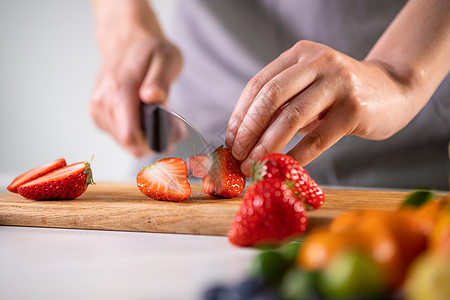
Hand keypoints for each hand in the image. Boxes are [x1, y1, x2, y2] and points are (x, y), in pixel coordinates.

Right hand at [89, 1, 181, 155]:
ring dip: (145, 137)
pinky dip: (136, 132)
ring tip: (160, 118)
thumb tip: (153, 97)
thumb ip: (160, 79)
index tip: (173, 135)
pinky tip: (145, 117)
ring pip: (125, 143)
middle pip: (129, 143)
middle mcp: (102, 103)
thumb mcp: (166, 57)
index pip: (130, 136)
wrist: (125, 41)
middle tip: (174, 127)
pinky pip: (120, 136)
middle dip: (154, 141)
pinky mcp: (98, 115)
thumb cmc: (149, 49)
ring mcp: (97, 110)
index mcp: (118, 89)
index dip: (154, 143)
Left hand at [225, 41, 416, 175]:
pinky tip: (283, 169)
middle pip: (270, 96)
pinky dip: (296, 157)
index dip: (240, 115)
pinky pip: (317, 138)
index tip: (230, 141)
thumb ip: (282, 105)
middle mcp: (317, 62)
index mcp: (299, 55)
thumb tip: (244, 139)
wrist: (394, 90)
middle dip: (248, 130)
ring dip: (267, 146)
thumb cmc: (341, 95)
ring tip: (254, 166)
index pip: (258, 84)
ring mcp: (338, 83)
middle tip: (237, 156)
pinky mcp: (355, 108)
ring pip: (291, 117)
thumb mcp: (309, 90)